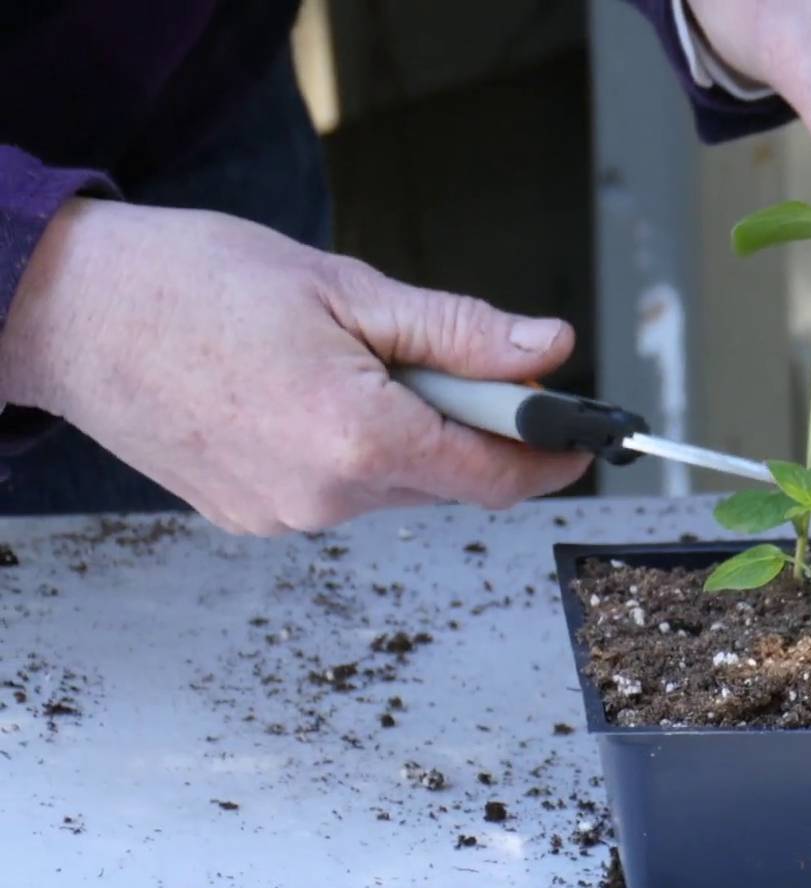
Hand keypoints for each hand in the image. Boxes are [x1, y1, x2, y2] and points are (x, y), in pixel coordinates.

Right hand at [0, 199, 590, 534]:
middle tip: (450, 358)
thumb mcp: (347, 288)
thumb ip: (460, 331)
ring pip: (394, 485)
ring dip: (405, 434)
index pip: (496, 474)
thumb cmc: (189, 283)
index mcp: (358, 439)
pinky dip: (350, 448)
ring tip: (345, 363)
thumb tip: (548, 350)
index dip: (551, 454)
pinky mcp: (250, 517)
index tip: (584, 436)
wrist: (63, 310)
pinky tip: (303, 394)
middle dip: (471, 426)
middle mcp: (324, 497)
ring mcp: (283, 516)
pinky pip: (337, 490)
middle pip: (449, 479)